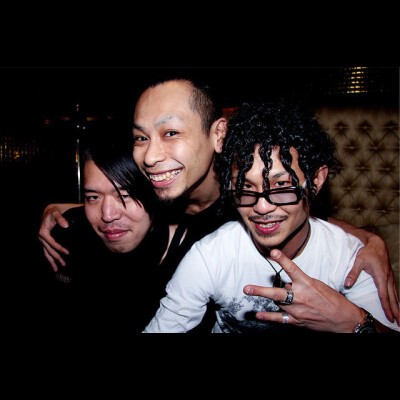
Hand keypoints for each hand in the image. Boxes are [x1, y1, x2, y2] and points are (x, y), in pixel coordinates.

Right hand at [38, 203, 77, 271]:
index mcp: (43, 232)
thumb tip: (66, 225)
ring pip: (46, 252)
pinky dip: (49, 257)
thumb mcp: (56, 213)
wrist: (49, 210)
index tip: (67, 253)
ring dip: (52, 261)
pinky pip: (46, 251)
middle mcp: (41, 237)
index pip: (52, 243)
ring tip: (57, 269)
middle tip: (64, 264)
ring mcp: (42, 240)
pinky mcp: (45, 240)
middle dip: (56, 258)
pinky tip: (53, 263)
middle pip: (49, 250)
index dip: (59, 248)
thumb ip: (60, 218)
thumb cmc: (53, 212)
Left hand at [243, 249, 363, 332]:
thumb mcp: (317, 285)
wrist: (343, 319)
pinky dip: (269, 317)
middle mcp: (300, 296)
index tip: (273, 252)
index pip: (292, 269)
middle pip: (277, 293)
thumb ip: (300, 283)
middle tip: (246, 288)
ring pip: (278, 302)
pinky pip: (280, 319)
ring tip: (256, 292)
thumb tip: (286, 285)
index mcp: (307, 283)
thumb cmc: (332, 299)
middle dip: (260, 290)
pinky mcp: (298, 320)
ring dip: (274, 297)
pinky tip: (259, 315)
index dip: (282, 260)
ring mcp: (297, 310)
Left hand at [344, 233, 398, 324]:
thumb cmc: (367, 252)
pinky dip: (395, 299)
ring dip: (397, 307)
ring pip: (395, 295)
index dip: (386, 307)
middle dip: (396, 311)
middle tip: (398, 323)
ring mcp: (390, 277)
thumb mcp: (358, 261)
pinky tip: (395, 304)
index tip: (389, 317)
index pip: (384, 295)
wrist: (377, 243)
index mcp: (381, 276)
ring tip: (399, 318)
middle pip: (392, 298)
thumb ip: (352, 273)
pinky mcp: (390, 276)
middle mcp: (388, 279)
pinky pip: (394, 290)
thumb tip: (346, 284)